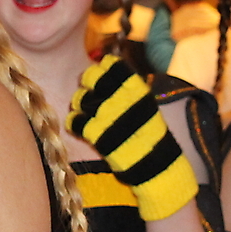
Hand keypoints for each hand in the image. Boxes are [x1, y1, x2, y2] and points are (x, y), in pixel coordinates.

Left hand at [67, 55, 197, 219]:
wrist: (156, 167)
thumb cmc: (149, 135)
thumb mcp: (144, 104)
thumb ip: (124, 88)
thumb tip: (101, 69)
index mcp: (137, 87)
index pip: (110, 64)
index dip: (102, 70)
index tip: (102, 80)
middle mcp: (122, 97)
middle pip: (90, 77)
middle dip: (87, 85)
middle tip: (90, 95)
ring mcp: (108, 115)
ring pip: (80, 98)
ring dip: (80, 106)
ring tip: (88, 114)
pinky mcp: (97, 134)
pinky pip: (75, 120)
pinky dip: (75, 124)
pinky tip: (83, 129)